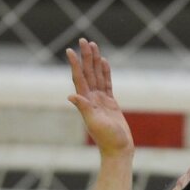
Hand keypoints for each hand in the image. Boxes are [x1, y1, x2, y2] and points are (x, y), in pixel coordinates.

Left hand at [66, 38, 133, 157]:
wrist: (118, 150)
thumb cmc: (107, 139)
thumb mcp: (94, 123)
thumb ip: (84, 108)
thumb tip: (71, 96)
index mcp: (86, 102)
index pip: (79, 79)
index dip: (75, 64)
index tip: (70, 51)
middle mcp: (91, 99)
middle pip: (87, 73)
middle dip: (86, 57)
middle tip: (84, 40)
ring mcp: (100, 100)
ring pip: (97, 76)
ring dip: (94, 61)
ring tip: (93, 46)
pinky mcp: (110, 103)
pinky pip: (107, 84)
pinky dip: (105, 72)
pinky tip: (104, 62)